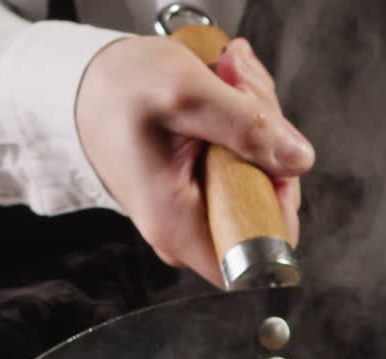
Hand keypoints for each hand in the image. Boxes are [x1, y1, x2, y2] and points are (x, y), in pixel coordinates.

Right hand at [75, 35, 312, 287]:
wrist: (87, 81)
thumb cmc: (118, 89)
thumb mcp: (184, 93)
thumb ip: (245, 126)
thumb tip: (298, 160)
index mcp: (179, 227)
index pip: (265, 251)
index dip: (280, 199)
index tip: (265, 152)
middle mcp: (188, 231)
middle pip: (270, 205)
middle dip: (270, 141)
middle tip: (240, 91)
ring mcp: (197, 212)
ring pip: (265, 178)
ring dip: (260, 122)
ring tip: (228, 80)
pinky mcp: (204, 190)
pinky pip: (249, 165)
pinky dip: (247, 123)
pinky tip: (226, 90)